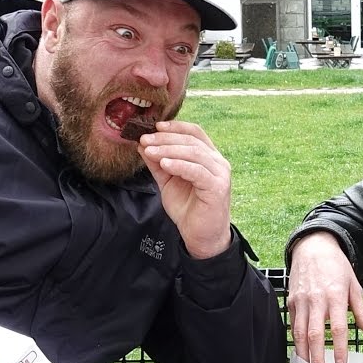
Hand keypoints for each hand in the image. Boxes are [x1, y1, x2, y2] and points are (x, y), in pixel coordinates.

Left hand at [137, 120, 231, 259]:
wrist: (201, 236)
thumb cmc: (188, 209)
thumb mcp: (168, 181)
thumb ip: (158, 163)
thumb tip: (143, 145)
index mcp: (208, 157)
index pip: (194, 132)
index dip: (175, 126)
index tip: (154, 126)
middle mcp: (217, 162)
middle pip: (191, 141)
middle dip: (165, 138)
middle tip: (145, 139)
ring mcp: (219, 174)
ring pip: (193, 153)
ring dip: (168, 150)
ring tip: (149, 151)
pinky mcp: (217, 187)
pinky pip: (196, 171)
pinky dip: (179, 165)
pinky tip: (164, 164)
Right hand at [286, 231, 362, 362]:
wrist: (312, 247)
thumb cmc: (336, 266)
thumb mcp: (355, 285)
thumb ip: (362, 312)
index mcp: (336, 296)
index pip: (338, 328)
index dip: (340, 348)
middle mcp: (317, 300)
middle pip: (315, 334)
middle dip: (318, 357)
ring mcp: (301, 301)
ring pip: (300, 333)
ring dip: (304, 353)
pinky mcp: (291, 302)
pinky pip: (293, 325)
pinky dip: (296, 341)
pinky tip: (301, 353)